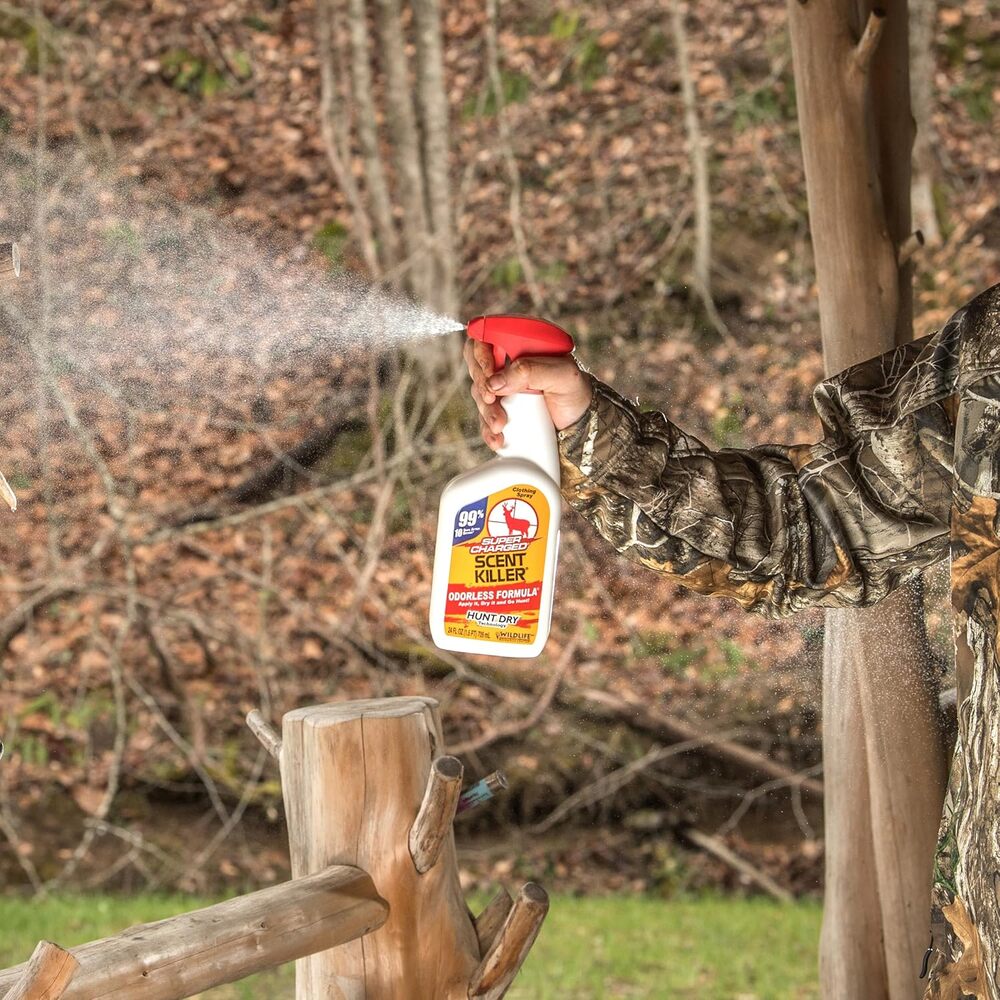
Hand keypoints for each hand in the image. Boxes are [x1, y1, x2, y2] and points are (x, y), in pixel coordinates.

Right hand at [464, 339, 592, 449]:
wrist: (581, 424)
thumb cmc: (576, 393)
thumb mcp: (563, 376)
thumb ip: (531, 370)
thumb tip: (495, 381)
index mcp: (521, 344)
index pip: (487, 338)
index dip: (480, 353)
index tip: (489, 373)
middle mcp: (508, 364)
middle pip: (477, 367)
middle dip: (482, 387)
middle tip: (491, 400)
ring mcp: (503, 388)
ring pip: (479, 395)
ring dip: (486, 411)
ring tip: (501, 425)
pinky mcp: (502, 410)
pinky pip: (484, 419)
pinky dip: (487, 430)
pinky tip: (497, 439)